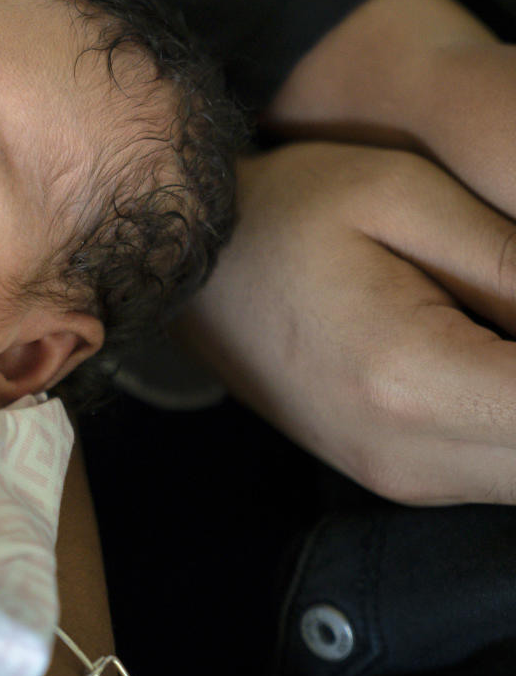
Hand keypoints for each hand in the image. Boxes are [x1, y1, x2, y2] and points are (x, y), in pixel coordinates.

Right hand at [175, 142, 515, 505]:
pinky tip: (495, 349)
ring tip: (496, 316)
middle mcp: (408, 455)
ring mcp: (398, 478)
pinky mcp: (393, 476)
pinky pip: (498, 472)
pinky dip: (515, 420)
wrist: (193, 267)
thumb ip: (508, 260)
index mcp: (413, 378)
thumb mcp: (401, 196)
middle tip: (510, 300)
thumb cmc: (291, 209)